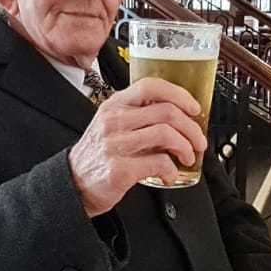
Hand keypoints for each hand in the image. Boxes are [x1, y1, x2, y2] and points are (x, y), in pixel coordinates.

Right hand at [68, 77, 207, 216]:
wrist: (72, 184)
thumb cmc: (97, 156)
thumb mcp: (112, 126)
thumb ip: (139, 117)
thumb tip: (178, 118)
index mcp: (114, 105)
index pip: (151, 86)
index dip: (179, 95)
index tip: (194, 108)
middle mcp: (114, 120)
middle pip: (167, 111)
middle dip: (191, 128)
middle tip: (198, 141)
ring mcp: (115, 144)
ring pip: (166, 134)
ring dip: (186, 148)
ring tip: (187, 158)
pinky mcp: (119, 168)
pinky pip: (158, 162)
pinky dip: (172, 170)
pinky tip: (170, 175)